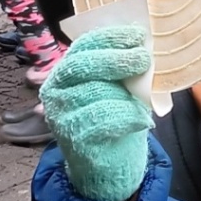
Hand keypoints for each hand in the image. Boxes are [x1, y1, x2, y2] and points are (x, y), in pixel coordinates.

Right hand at [40, 23, 152, 200]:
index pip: (84, 45)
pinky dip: (127, 117)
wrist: (112, 165)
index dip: (110, 37)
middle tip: (143, 58)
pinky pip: (102, 119)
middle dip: (116, 59)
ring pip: (95, 91)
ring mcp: (60, 114)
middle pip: (83, 65)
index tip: (136, 34)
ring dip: (126, 94)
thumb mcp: (122, 88)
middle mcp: (56, 89)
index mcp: (68, 70)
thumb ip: (126, 68)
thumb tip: (144, 43)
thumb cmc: (117, 119)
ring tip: (144, 102)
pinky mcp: (71, 136)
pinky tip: (143, 120)